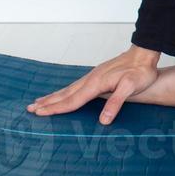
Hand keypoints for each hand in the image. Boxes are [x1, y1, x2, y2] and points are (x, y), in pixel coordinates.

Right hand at [26, 45, 161, 124]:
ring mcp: (92, 77)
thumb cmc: (140, 71)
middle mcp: (90, 79)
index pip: (72, 100)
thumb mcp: (131, 87)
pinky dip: (65, 92)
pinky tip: (63, 94)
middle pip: (65, 94)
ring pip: (68, 90)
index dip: (56, 108)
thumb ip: (115, 103)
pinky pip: (75, 87)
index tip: (40, 113)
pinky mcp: (97, 76)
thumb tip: (103, 121)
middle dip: (48, 102)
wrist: (144, 54)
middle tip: (30, 109)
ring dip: (53, 97)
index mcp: (96, 83)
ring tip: (39, 101)